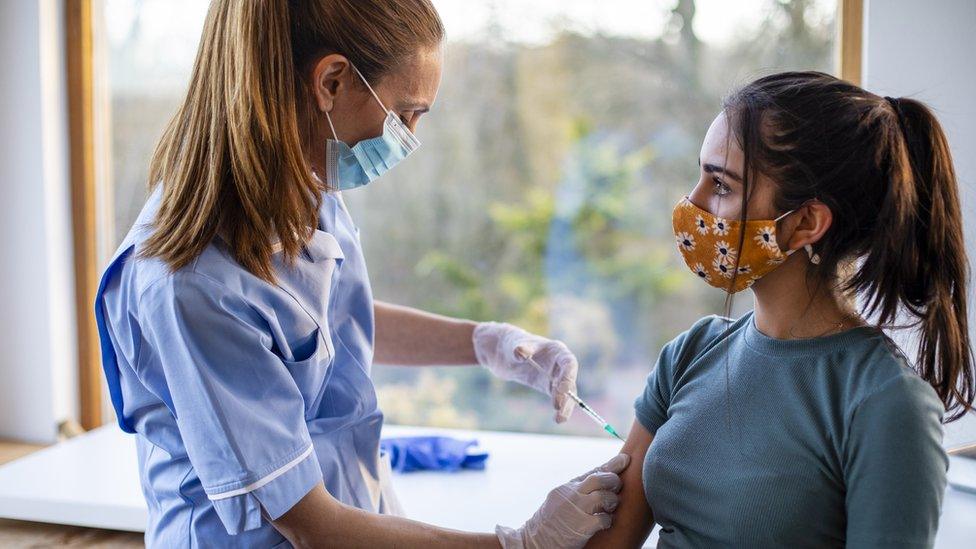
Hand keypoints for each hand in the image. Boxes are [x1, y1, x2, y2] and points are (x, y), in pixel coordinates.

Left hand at [472, 322, 579, 422]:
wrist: (503, 353)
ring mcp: (555, 376)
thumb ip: (519, 349)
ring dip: (565, 406)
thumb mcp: (514, 345)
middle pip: (569, 380)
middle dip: (566, 395)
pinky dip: (560, 408)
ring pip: (567, 393)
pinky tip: (557, 419)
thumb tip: (520, 352)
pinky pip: (558, 398)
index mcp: (557, 350)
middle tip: (558, 407)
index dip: (568, 376)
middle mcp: (560, 364)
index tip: (562, 389)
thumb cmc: (511, 344)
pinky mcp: (548, 386)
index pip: (569, 363)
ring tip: (559, 419)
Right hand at [495, 454, 629, 548]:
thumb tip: (600, 480)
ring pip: (603, 497)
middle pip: (599, 479)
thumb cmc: (551, 521)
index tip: (626, 460)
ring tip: (610, 508)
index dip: (612, 465)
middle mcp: (572, 495)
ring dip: (612, 502)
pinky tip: (604, 523)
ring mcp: (576, 510)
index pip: (593, 471)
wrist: (534, 541)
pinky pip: (603, 519)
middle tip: (616, 489)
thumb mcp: (561, 499)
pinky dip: (607, 520)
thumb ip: (578, 490)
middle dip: (613, 482)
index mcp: (568, 487)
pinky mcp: (580, 527)